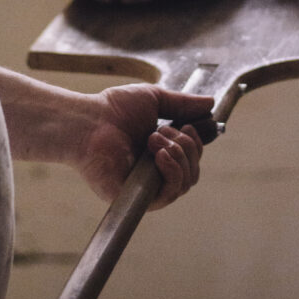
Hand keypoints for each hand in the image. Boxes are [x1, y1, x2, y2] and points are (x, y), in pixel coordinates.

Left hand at [75, 84, 212, 209]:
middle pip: (192, 173)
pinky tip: (160, 154)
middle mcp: (154, 172)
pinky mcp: (137, 198)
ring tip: (154, 138)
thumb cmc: (113, 110)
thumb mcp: (154, 100)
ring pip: (185, 183)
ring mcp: (146, 187)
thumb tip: (211, 103)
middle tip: (164, 131)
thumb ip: (183, 104)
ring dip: (178, 156)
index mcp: (158, 152)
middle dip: (187, 147)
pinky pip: (169, 194)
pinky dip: (172, 172)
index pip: (191, 159)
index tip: (188, 126)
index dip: (196, 144)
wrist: (88, 122)